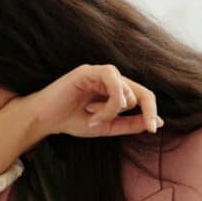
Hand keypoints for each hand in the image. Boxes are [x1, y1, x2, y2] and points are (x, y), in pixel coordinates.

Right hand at [25, 64, 162, 138]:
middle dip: (131, 113)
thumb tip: (157, 122)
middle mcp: (110, 78)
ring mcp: (99, 72)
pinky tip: (91, 109)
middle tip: (113, 124)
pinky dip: (109, 101)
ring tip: (91, 116)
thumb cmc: (71, 121)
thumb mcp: (106, 127)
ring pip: (125, 91)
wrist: (44, 120)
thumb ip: (129, 124)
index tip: (152, 130)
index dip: (151, 112)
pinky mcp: (89, 71)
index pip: (144, 96)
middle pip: (139, 93)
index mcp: (115, 89)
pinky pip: (113, 82)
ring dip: (112, 110)